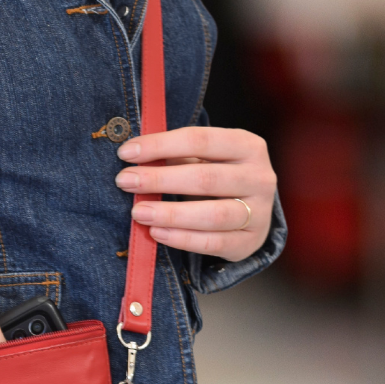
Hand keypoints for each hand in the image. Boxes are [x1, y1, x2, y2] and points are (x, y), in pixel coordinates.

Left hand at [114, 127, 276, 260]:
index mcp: (247, 145)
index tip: (126, 153)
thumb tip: (133, 156)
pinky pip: (214, 243)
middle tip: (124, 181)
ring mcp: (259, 212)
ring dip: (171, 214)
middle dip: (159, 180)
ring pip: (213, 215)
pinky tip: (157, 232)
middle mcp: (260, 177)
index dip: (160, 145)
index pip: (200, 140)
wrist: (251, 210)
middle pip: (205, 178)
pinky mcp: (250, 242)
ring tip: (138, 212)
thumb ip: (174, 155)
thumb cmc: (217, 174)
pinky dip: (183, 239)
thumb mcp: (202, 157)